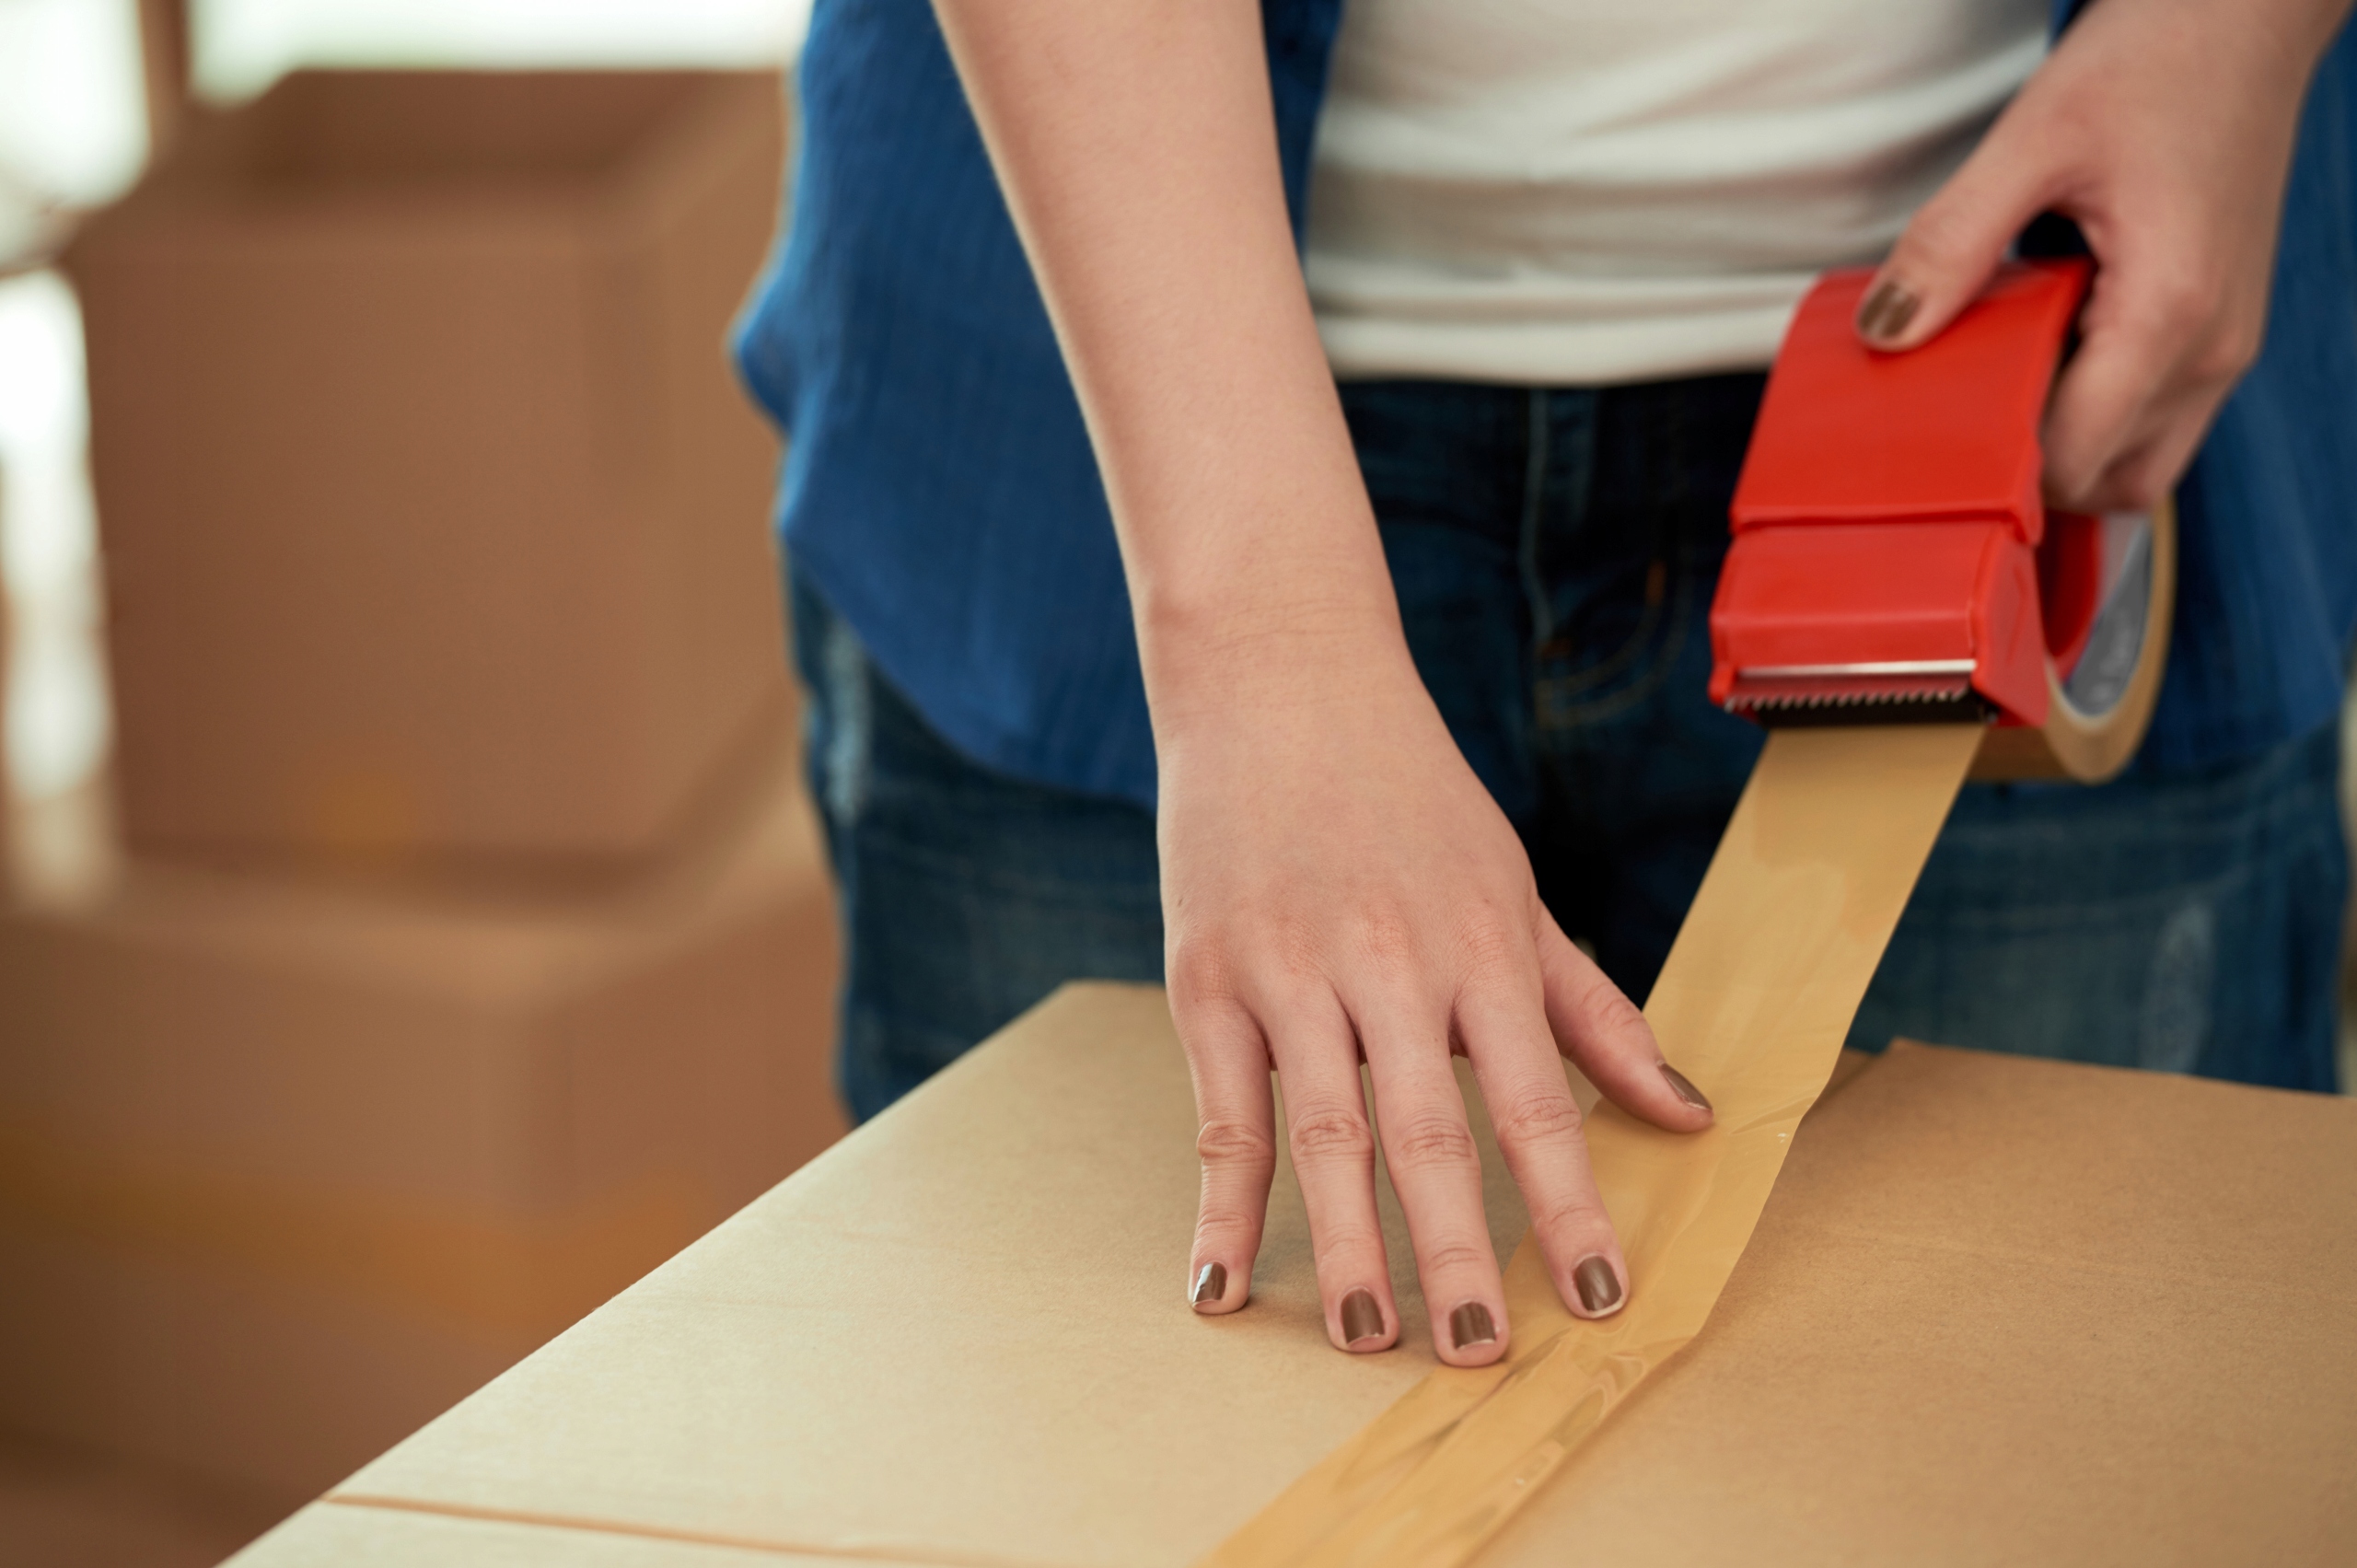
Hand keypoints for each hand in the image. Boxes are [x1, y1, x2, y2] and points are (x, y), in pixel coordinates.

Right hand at [1162, 623, 1713, 1365]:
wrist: (1279, 677)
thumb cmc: (1410, 792)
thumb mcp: (1515, 889)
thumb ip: (1595, 1008)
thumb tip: (1689, 1114)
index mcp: (1482, 944)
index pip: (1537, 1099)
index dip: (1570, 1207)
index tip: (1602, 1300)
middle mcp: (1391, 962)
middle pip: (1430, 1131)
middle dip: (1459, 1249)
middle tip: (1478, 1352)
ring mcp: (1291, 971)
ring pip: (1325, 1129)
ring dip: (1343, 1244)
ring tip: (1367, 1338)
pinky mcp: (1207, 977)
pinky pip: (1218, 1110)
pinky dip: (1217, 1205)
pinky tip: (1219, 1287)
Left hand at [1855, 0, 2351, 511]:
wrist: (2247, 17)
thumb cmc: (2160, 60)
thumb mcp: (2032, 142)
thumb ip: (1952, 243)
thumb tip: (1885, 330)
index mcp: (2169, 313)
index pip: (2072, 459)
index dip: (1997, 469)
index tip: (1929, 445)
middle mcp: (2212, 349)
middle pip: (2109, 483)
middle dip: (2029, 470)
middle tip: (1955, 416)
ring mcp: (2225, 346)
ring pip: (2138, 462)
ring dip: (2064, 445)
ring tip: (1997, 379)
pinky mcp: (2219, 330)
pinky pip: (2154, 415)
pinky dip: (2094, 410)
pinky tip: (2038, 352)